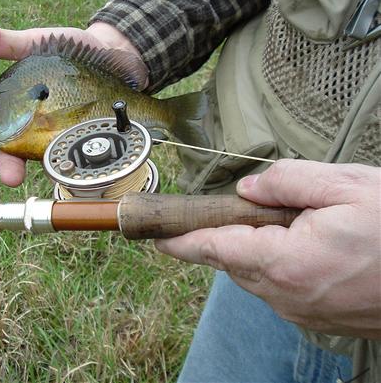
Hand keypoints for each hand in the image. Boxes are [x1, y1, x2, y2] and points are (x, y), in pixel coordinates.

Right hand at [0, 17, 144, 185]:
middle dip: (34, 174)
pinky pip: (97, 153)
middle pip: (35, 160)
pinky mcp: (101, 135)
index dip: (6, 163)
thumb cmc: (65, 49)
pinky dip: (98, 159)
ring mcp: (75, 137)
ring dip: (67, 169)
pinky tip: (101, 165)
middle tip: (36, 179)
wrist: (110, 48)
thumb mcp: (32, 44)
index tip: (9, 178)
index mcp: (24, 117)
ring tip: (71, 174)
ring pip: (66, 161)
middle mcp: (47, 133)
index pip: (8, 147)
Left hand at [155, 159, 380, 338]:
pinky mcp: (317, 318)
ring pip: (254, 276)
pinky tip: (307, 245)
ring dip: (254, 249)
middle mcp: (285, 294)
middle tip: (241, 208)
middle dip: (225, 235)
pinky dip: (277, 264)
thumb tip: (248, 189)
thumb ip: (287, 182)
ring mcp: (301, 312)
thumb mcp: (346, 185)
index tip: (154, 234)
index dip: (179, 239)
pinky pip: (278, 288)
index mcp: (284, 261)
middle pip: (230, 262)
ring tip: (290, 223)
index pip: (213, 248)